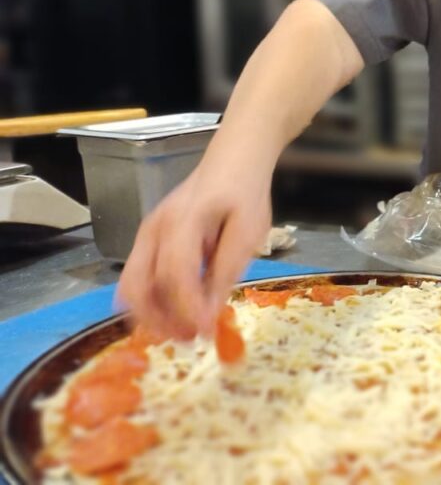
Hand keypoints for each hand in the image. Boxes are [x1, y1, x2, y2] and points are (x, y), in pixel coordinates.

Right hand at [116, 158, 271, 340]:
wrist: (232, 162)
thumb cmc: (244, 193)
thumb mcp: (249, 230)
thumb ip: (227, 269)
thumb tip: (210, 312)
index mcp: (183, 220)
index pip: (175, 272)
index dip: (187, 306)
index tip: (205, 332)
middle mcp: (154, 228)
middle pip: (138, 285)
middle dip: (159, 319)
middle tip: (190, 338)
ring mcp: (145, 235)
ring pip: (131, 287)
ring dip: (153, 316)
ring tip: (185, 331)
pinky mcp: (147, 243)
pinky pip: (138, 279)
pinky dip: (153, 302)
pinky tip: (178, 313)